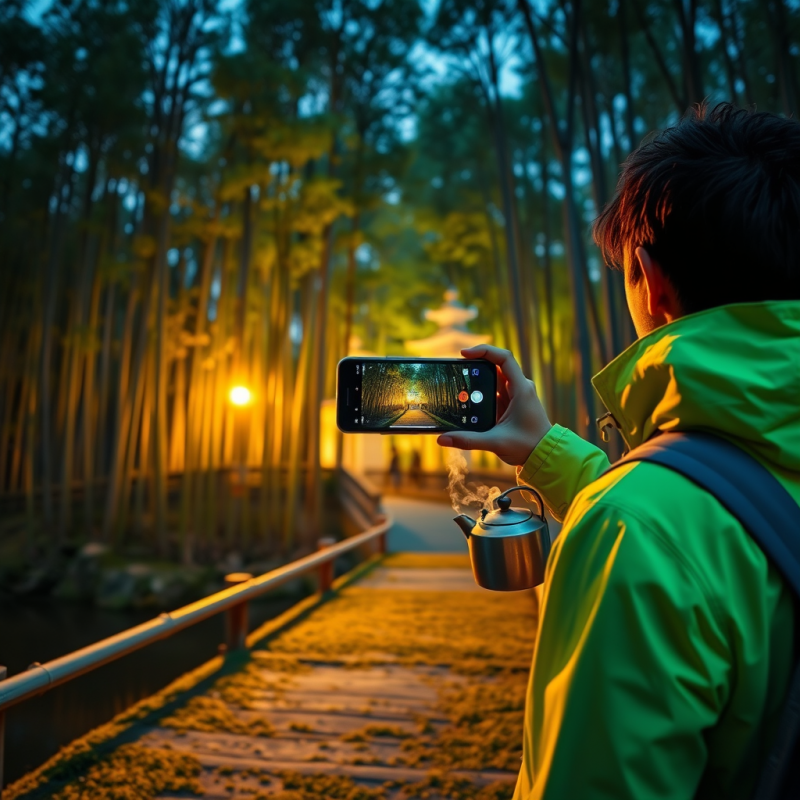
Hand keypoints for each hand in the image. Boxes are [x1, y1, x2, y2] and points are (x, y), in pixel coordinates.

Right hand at [437, 345, 551, 466]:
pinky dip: (482, 393)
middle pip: (496, 366)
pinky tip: (469, 399)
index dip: (484, 350)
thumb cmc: (527, 446)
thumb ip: (469, 440)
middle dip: (476, 365)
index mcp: (521, 389)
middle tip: (457, 368)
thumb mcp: (496, 442)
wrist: (545, 456)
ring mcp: (516, 395)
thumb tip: (443, 439)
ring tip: (458, 382)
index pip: (504, 358)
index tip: (464, 354)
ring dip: (478, 380)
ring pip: (495, 379)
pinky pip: (496, 392)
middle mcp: (520, 388)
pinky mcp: (512, 404)